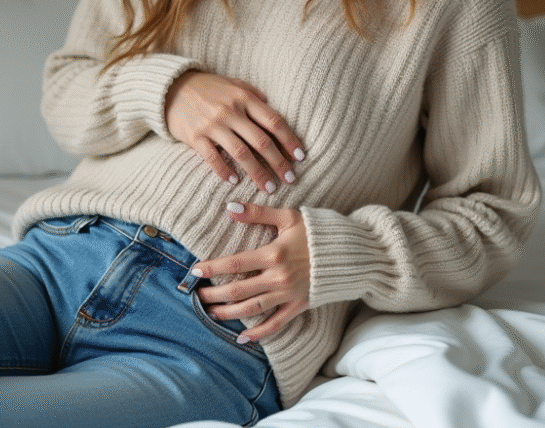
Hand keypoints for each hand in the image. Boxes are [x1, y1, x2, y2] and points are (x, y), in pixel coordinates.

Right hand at [165, 71, 304, 192]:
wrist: (171, 88)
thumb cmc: (206, 87)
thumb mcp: (232, 84)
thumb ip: (253, 93)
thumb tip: (271, 107)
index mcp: (244, 98)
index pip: (274, 121)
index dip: (290, 140)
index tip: (300, 157)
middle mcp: (230, 111)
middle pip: (261, 141)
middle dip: (278, 163)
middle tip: (290, 179)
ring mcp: (212, 125)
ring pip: (241, 154)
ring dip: (257, 173)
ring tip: (268, 188)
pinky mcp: (195, 137)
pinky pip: (213, 158)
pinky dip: (225, 171)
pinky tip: (234, 181)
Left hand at [191, 203, 310, 343]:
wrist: (350, 253)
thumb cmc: (318, 231)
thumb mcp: (288, 216)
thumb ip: (258, 213)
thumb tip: (230, 207)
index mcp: (273, 254)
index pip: (234, 264)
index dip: (211, 268)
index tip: (194, 271)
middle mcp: (278, 277)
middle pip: (238, 290)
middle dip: (214, 294)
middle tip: (197, 296)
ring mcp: (288, 294)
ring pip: (252, 308)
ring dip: (229, 313)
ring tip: (211, 313)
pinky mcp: (299, 306)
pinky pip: (276, 323)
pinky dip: (259, 333)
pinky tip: (242, 337)